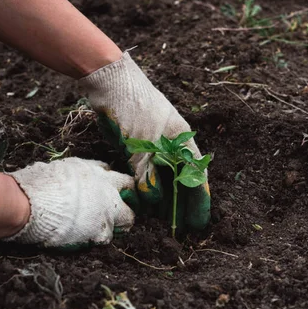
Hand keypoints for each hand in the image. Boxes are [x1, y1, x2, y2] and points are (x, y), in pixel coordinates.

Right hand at [4, 157, 136, 248]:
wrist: (31, 204)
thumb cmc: (36, 185)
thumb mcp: (56, 170)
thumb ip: (69, 175)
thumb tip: (63, 178)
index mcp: (92, 170)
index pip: (112, 173)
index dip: (111, 182)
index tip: (107, 188)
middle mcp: (105, 187)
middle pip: (129, 188)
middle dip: (126, 197)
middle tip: (119, 207)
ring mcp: (106, 209)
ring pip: (127, 216)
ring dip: (120, 222)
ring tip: (111, 228)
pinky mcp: (101, 230)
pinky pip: (109, 236)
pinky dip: (101, 238)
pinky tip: (92, 239)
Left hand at [77, 51, 209, 231]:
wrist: (108, 79)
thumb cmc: (132, 106)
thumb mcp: (143, 142)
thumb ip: (149, 172)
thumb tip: (154, 199)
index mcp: (182, 140)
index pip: (196, 176)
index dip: (199, 201)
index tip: (199, 222)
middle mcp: (171, 144)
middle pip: (181, 180)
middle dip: (182, 205)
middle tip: (182, 229)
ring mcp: (154, 143)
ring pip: (163, 177)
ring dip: (164, 198)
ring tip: (164, 221)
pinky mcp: (136, 144)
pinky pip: (145, 171)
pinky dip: (146, 186)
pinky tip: (144, 200)